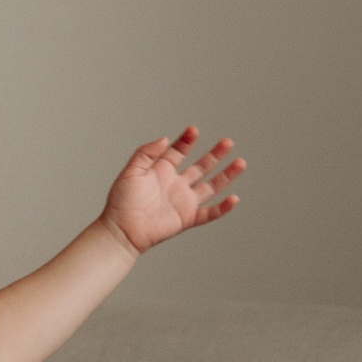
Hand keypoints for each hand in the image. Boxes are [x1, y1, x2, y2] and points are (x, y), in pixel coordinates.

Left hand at [97, 126, 244, 253]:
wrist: (121, 230)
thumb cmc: (121, 203)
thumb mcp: (131, 172)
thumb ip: (145, 153)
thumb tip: (164, 139)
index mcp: (161, 172)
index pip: (178, 151)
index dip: (186, 140)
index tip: (193, 130)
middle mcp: (175, 185)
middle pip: (201, 166)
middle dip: (215, 154)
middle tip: (227, 142)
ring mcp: (183, 201)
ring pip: (211, 186)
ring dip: (226, 175)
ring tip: (240, 162)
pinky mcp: (187, 218)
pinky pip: (209, 213)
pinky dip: (223, 208)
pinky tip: (234, 198)